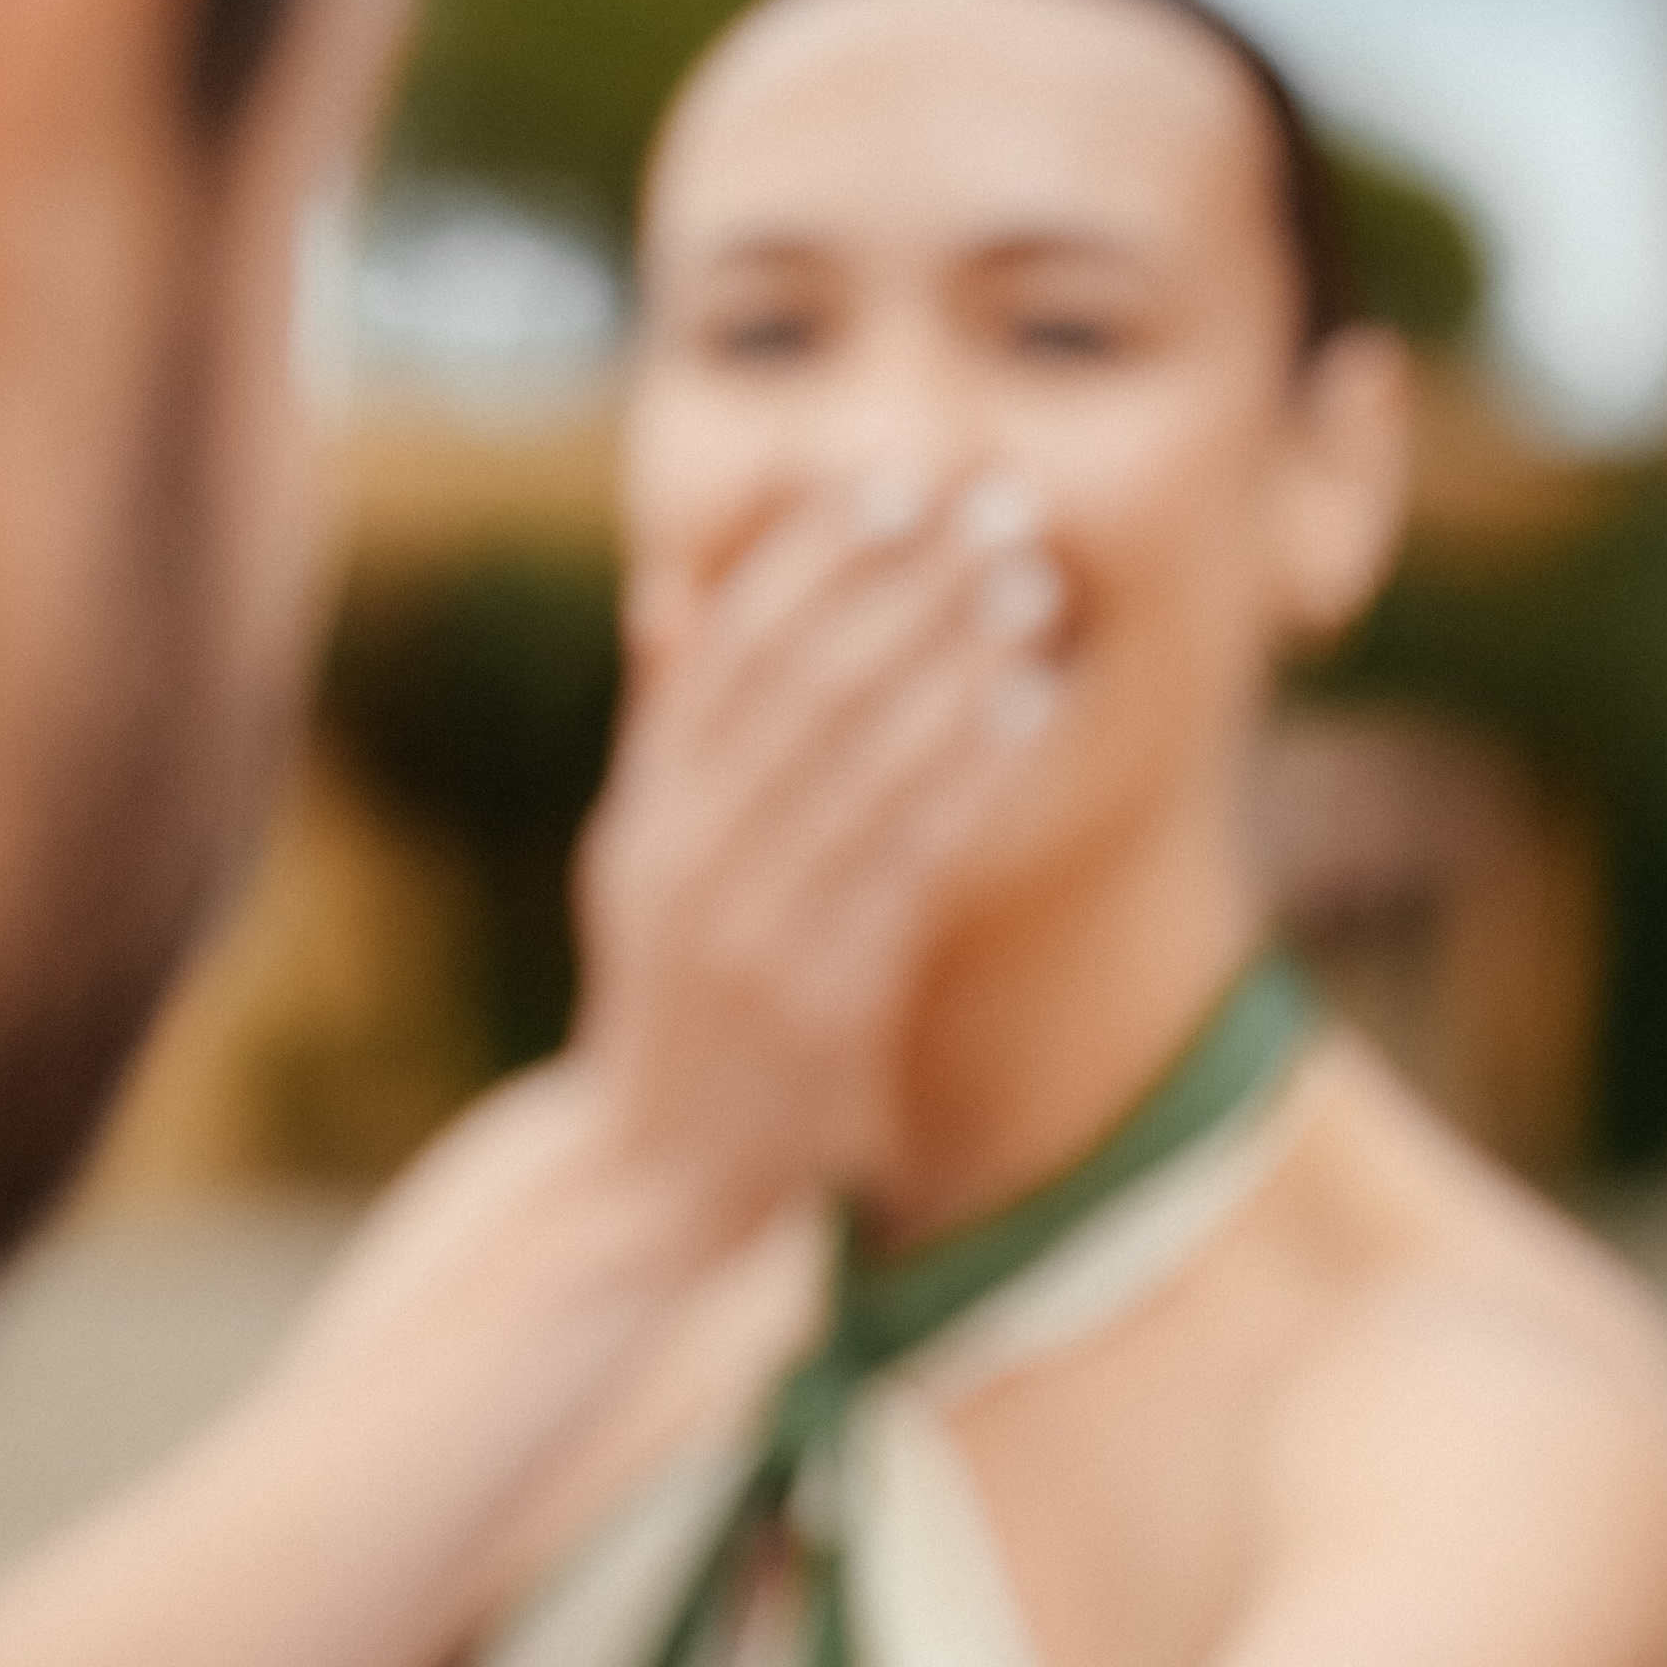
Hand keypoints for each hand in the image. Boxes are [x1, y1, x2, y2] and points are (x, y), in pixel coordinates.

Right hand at [571, 474, 1062, 1237]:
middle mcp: (683, 862)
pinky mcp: (818, 999)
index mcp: (644, 819)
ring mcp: (747, 932)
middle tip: (992, 506)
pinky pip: (900, 859)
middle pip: (800, 687)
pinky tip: (1019, 707)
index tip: (896, 485)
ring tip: (1028, 585)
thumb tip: (669, 588)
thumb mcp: (637, 866)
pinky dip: (960, 772)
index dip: (812, 561)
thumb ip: (663, 735)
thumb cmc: (671, 1008)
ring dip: (950, 660)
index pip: (728, 654)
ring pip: (856, 761)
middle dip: (902, 586)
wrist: (649, 1181)